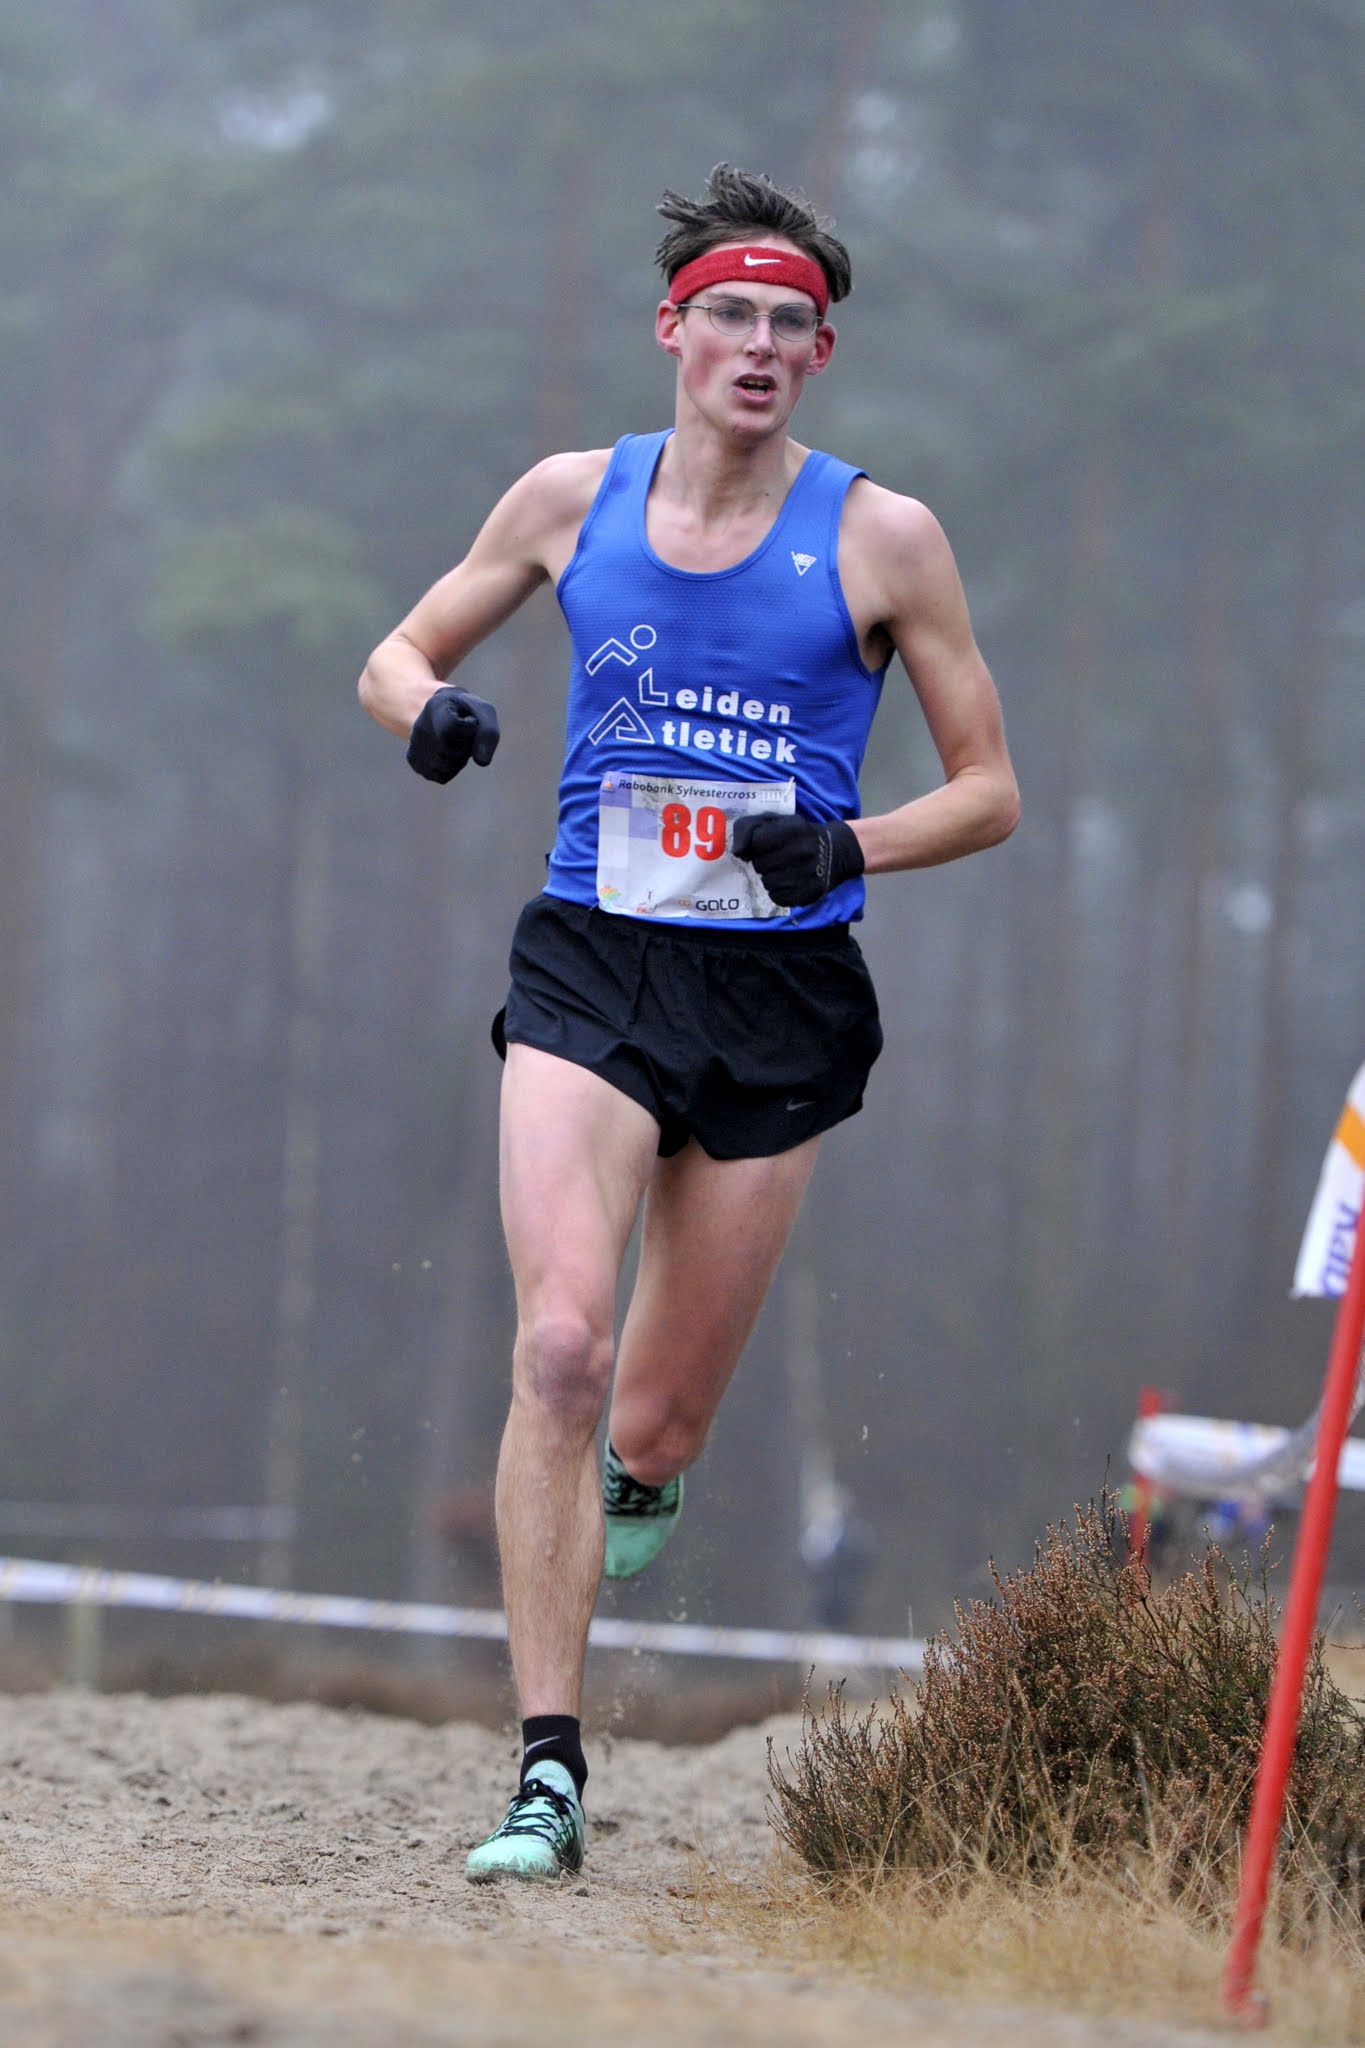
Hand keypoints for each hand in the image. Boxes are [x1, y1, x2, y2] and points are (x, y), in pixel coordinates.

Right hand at [406, 686, 500, 782]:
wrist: (436, 712)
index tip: (470, 719)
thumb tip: (482, 762)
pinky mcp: (415, 762)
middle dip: (466, 746)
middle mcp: (420, 726)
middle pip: (455, 751)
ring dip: (458, 759)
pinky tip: (446, 753)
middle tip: (462, 732)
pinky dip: (450, 769)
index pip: (454, 727)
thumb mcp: (482, 711)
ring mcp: (415, 746)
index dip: (470, 728)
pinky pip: (442, 776)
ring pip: (448, 766)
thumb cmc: (464, 711)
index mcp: (437, 706)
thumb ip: (488, 732)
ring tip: (453, 741)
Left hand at [731, 813, 864, 906]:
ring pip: (767, 882)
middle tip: (779, 856)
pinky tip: (791, 881)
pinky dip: (779, 891)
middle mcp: (802, 851)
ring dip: (771, 877)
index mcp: (793, 828)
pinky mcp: (807, 893)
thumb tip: (737, 852)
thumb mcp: (775, 820)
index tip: (767, 843)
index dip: (757, 844)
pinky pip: (776, 897)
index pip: (756, 841)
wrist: (836, 852)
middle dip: (764, 861)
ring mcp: (807, 874)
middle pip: (760, 864)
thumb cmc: (798, 835)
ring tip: (786, 869)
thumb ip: (748, 828)